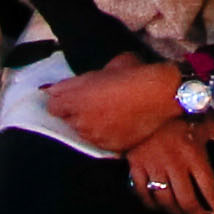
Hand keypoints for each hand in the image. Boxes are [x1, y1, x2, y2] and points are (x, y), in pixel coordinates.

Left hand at [37, 60, 186, 152]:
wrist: (162, 94)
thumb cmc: (136, 74)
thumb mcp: (107, 66)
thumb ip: (81, 80)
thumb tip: (63, 87)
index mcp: (76, 97)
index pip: (51, 105)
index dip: (61, 99)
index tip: (69, 96)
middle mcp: (81, 119)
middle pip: (66, 120)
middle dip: (75, 112)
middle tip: (93, 103)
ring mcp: (95, 135)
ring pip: (83, 132)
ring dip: (89, 124)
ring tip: (107, 114)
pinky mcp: (110, 146)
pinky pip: (100, 142)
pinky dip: (105, 134)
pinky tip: (118, 124)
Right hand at [118, 117, 213, 213]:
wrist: (148, 97)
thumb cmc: (182, 111)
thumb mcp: (208, 121)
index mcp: (195, 155)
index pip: (212, 191)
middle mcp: (175, 165)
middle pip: (187, 202)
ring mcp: (154, 166)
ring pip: (165, 200)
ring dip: (174, 212)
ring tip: (181, 213)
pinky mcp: (136, 164)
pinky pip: (141, 192)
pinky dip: (149, 203)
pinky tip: (156, 205)